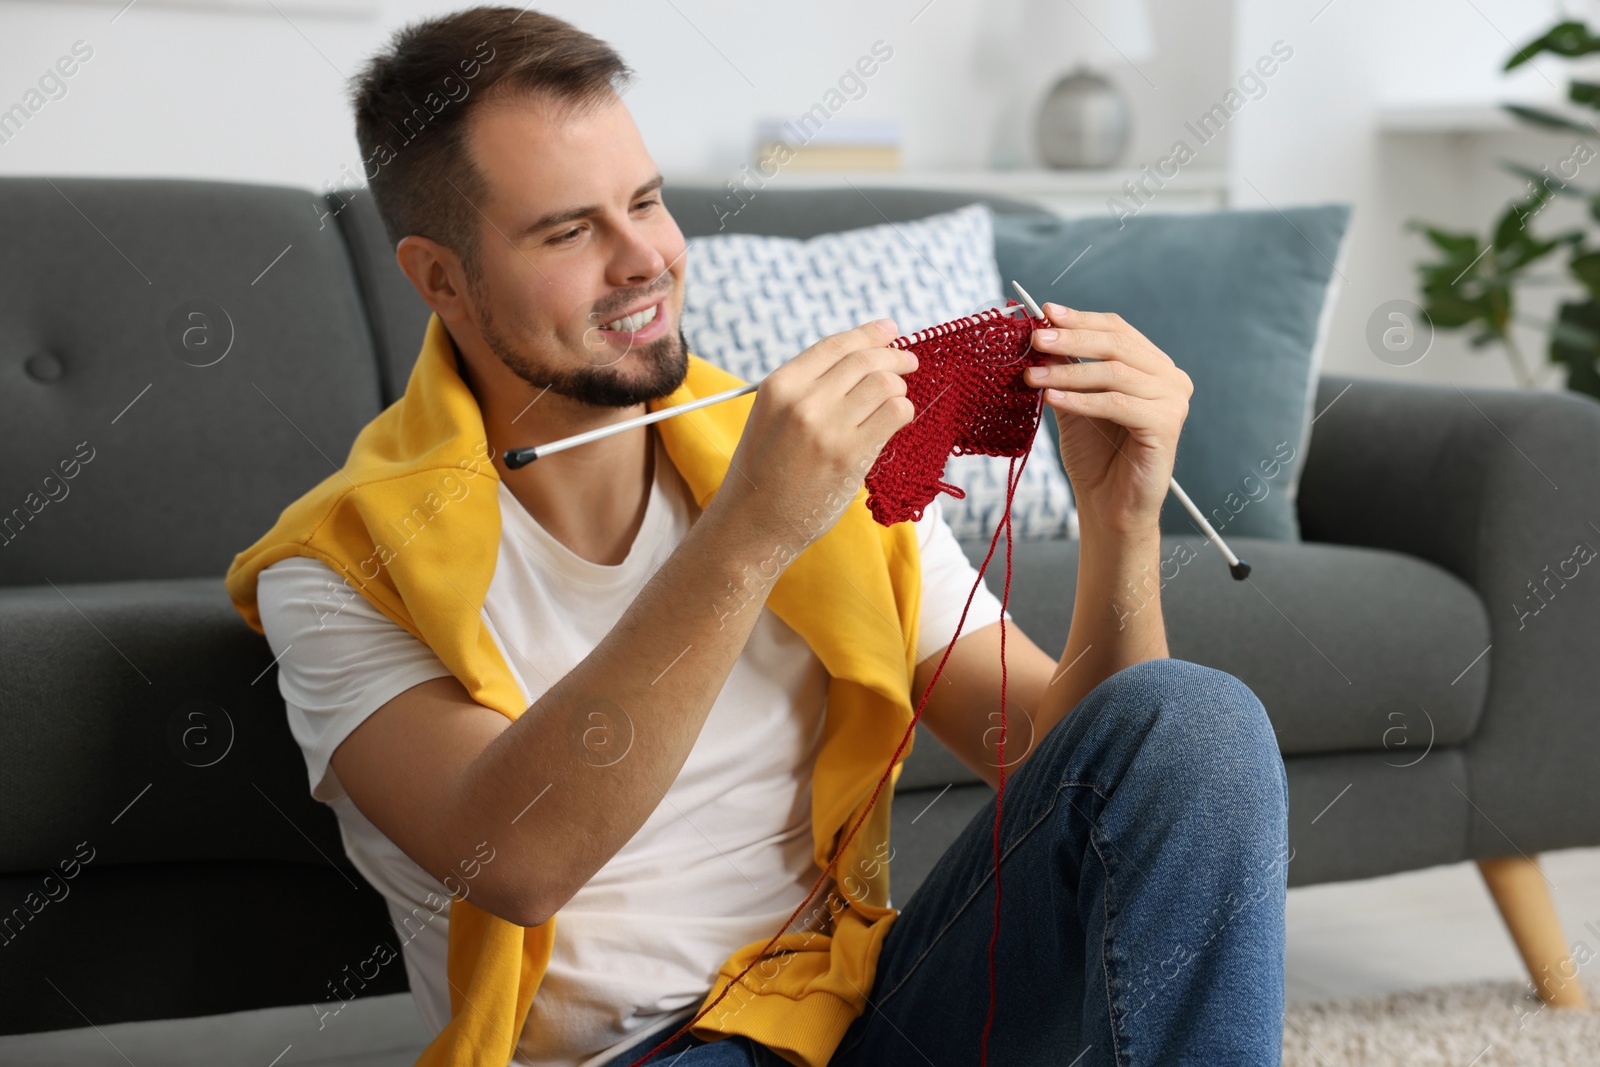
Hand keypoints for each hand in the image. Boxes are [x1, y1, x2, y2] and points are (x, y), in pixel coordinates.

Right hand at [710, 319, 917, 554]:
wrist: (755, 522)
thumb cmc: (767, 471)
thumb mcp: (772, 416)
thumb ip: (807, 387)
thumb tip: (860, 359)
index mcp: (780, 386)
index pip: (835, 345)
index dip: (869, 334)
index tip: (889, 330)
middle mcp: (803, 400)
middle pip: (865, 360)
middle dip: (895, 357)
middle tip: (909, 362)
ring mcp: (828, 427)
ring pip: (885, 384)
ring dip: (899, 388)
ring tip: (897, 399)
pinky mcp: (851, 454)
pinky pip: (894, 414)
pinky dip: (903, 412)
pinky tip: (897, 419)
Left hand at [1022, 303, 1191, 535]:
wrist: (1109, 505)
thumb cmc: (1095, 456)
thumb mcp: (1072, 403)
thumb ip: (1063, 370)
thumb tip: (1042, 333)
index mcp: (1152, 366)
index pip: (1116, 330)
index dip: (1080, 320)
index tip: (1045, 312)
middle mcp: (1170, 378)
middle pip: (1117, 345)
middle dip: (1072, 340)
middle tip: (1036, 339)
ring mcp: (1173, 400)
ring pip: (1114, 373)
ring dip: (1067, 373)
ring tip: (1032, 376)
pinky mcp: (1166, 424)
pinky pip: (1117, 404)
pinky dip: (1081, 400)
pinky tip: (1052, 399)